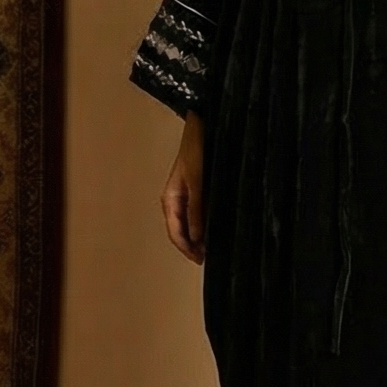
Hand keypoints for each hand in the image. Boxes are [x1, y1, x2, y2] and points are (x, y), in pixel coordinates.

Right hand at [161, 110, 204, 261]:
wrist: (203, 126)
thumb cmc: (197, 149)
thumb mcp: (198, 181)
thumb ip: (196, 210)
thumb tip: (197, 237)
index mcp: (170, 198)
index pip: (175, 232)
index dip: (187, 249)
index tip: (200, 260)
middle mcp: (176, 199)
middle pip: (181, 230)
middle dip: (194, 246)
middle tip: (209, 257)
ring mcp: (186, 195)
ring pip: (190, 223)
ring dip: (200, 236)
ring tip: (214, 246)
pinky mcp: (197, 190)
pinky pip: (198, 213)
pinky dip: (205, 223)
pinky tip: (216, 227)